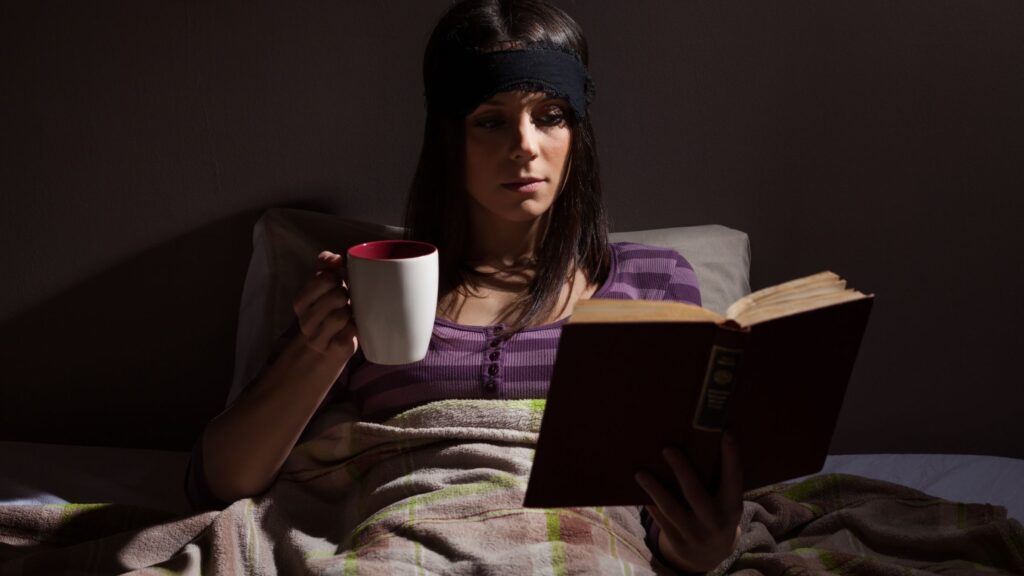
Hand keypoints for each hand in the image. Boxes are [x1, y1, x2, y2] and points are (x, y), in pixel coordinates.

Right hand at [291, 250, 358, 365]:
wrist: (325, 348)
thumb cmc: (329, 310)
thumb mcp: (324, 287)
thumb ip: (326, 267)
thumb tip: (333, 257)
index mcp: (301, 300)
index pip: (324, 278)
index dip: (337, 278)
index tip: (338, 284)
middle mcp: (306, 319)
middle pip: (336, 295)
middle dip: (346, 295)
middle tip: (346, 301)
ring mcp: (318, 336)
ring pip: (342, 314)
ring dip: (351, 312)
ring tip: (349, 314)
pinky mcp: (335, 348)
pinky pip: (352, 330)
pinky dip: (356, 326)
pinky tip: (352, 327)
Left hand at [635, 433, 742, 573]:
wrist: (712, 555)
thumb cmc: (716, 513)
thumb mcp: (725, 501)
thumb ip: (718, 480)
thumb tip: (700, 440)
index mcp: (732, 507)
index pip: (734, 479)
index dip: (731, 456)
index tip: (727, 432)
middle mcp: (715, 522)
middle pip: (696, 494)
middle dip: (682, 470)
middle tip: (667, 448)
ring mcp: (696, 535)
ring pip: (671, 509)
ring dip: (655, 489)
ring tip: (640, 473)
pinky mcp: (679, 544)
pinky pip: (661, 520)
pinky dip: (650, 504)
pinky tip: (639, 490)